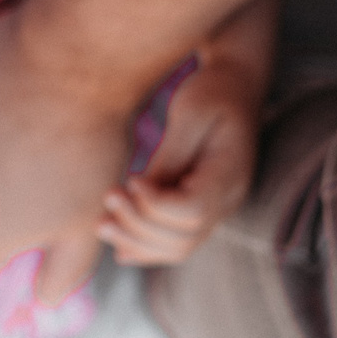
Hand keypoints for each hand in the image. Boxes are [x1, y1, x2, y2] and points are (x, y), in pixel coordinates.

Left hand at [101, 53, 262, 266]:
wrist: (235, 89)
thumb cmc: (212, 94)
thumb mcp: (191, 113)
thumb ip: (168, 157)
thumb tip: (138, 192)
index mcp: (230, 174)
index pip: (193, 210)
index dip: (155, 204)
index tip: (130, 179)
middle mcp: (228, 201)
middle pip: (184, 238)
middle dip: (139, 226)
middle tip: (108, 197)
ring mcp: (217, 210)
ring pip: (179, 248)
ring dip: (137, 242)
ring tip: (101, 225)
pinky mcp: (200, 209)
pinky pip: (176, 241)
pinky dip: (146, 246)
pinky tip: (117, 241)